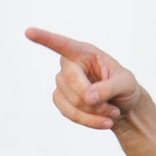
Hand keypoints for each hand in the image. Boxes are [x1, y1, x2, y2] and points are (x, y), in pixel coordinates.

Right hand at [25, 27, 142, 129]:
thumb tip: (88, 97)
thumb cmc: (126, 89)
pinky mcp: (61, 99)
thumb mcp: (127, 84)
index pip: (63, 44)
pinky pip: (68, 112)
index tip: (29, 32)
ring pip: (70, 100)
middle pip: (70, 80)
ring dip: (93, 113)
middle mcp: (70, 64)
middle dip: (92, 99)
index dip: (45, 38)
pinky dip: (88, 121)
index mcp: (85, 52)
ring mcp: (62, 82)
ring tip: (113, 114)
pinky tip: (104, 122)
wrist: (125, 108)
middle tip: (114, 109)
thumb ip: (109, 88)